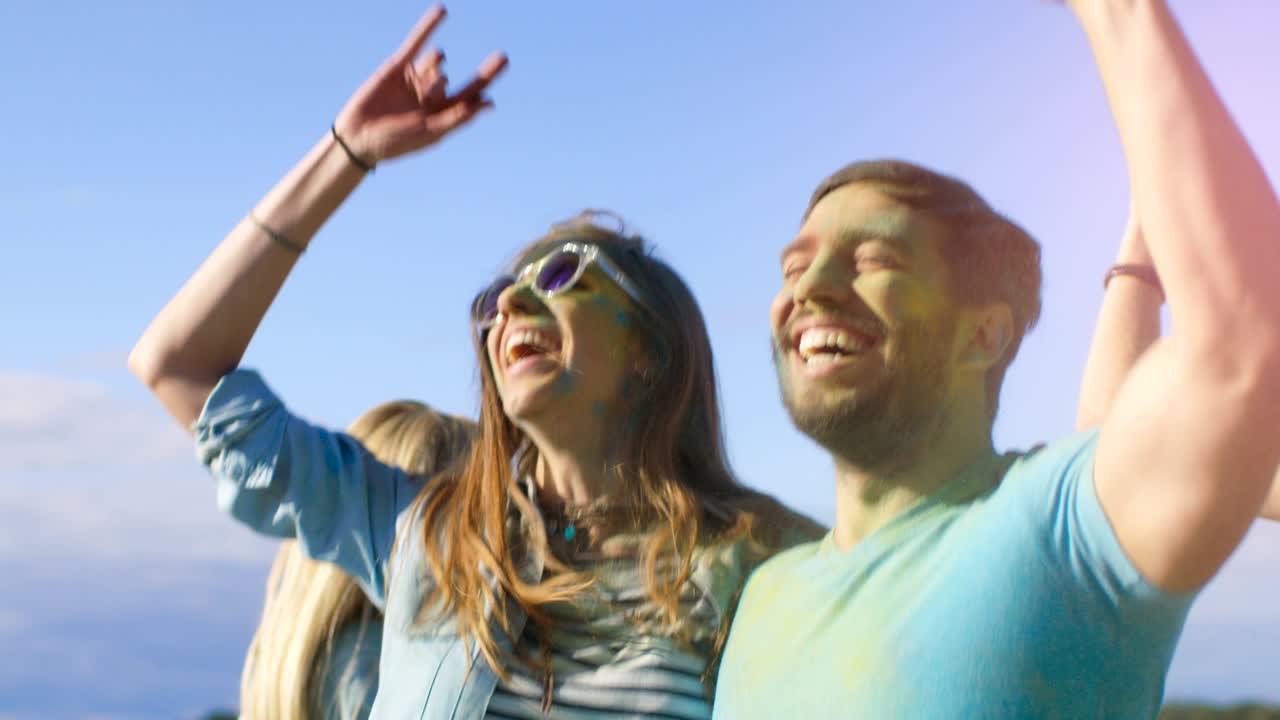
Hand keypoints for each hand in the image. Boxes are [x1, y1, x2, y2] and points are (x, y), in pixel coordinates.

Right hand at [333, 6, 507, 164]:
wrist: (357, 137)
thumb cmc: (395, 142)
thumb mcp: (430, 131)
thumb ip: (457, 116)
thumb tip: (488, 103)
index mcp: (442, 115)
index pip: (471, 95)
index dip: (487, 80)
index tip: (503, 61)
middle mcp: (431, 97)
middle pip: (451, 81)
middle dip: (462, 78)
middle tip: (487, 67)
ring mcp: (415, 80)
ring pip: (436, 64)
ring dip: (435, 68)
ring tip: (425, 82)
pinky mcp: (398, 67)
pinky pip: (416, 44)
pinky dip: (428, 27)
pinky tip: (442, 11)